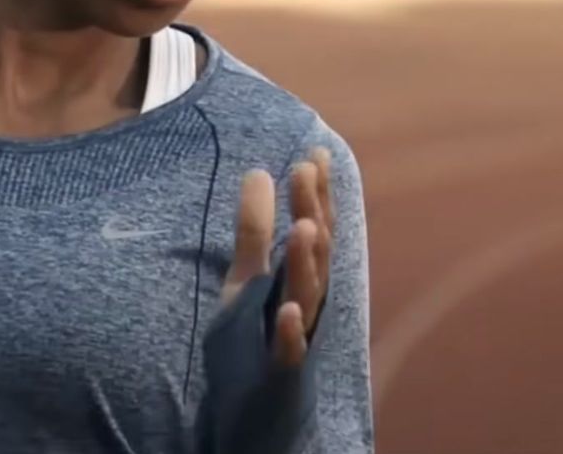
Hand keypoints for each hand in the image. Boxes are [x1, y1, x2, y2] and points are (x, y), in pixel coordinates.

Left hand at [221, 147, 334, 368]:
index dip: (317, 193)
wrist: (253, 409)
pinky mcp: (280, 371)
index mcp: (302, 277)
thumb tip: (258, 170)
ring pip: (308, 296)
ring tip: (302, 227)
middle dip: (311, 211)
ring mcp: (297, 336)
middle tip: (304, 171)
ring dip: (306, 262)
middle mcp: (308, 301)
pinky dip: (291, 332)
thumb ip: (253, 229)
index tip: (313, 154)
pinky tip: (288, 311)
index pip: (315, 228)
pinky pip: (289, 351)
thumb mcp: (245, 278)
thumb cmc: (254, 338)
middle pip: (315, 253)